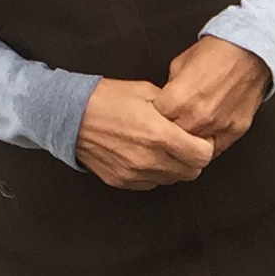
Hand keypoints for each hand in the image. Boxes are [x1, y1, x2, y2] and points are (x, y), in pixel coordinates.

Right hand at [76, 76, 217, 189]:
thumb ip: (174, 109)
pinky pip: (151, 183)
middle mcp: (150, 159)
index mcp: (159, 135)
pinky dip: (155, 173)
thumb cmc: (106, 99)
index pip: (203, 156)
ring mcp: (135, 173)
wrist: (70, 115)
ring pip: (172, 180)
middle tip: (184, 143)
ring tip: (162, 148)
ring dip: (174, 167)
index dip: (205, 146)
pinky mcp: (122, 181)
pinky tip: (145, 155)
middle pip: (192, 172)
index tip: (199, 138)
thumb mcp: (147, 92)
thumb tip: (192, 118)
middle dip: (192, 158)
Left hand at [157, 34, 271, 156]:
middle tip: (174, 124)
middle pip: (172, 140)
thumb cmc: (217, 52)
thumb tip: (164, 103)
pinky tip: (206, 134)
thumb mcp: (179, 64)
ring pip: (194, 149)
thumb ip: (169, 90)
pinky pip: (216, 150)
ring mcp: (217, 126)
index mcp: (177, 99)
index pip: (155, 123)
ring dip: (190, 141)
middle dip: (171, 132)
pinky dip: (209, 145)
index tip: (158, 117)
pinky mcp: (234, 131)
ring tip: (190, 130)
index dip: (155, 119)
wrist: (249, 51)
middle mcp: (197, 116)